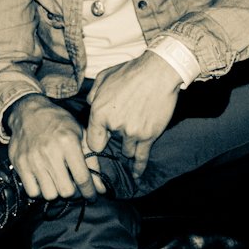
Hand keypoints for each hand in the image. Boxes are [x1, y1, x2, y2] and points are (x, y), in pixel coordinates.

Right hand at [6, 95, 97, 201]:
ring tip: (58, 181)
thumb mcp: (79, 134)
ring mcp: (32, 159)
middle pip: (66, 191)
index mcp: (68, 142)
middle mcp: (49, 152)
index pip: (82, 177)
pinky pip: (32, 192)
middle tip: (73, 185)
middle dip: (74, 192)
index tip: (92, 195)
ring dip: (56, 192)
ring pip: (50, 195)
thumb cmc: (58, 123)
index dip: (90, 191)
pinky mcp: (19, 164)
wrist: (28, 112)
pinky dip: (39, 191)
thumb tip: (101, 188)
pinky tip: (44, 180)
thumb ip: (92, 160)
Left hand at [85, 51, 181, 179]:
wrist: (158, 72)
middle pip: (112, 146)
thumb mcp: (103, 78)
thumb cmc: (130, 73)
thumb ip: (93, 95)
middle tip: (123, 126)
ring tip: (135, 129)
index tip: (101, 139)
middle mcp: (114, 126)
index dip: (97, 140)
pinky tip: (136, 177)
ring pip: (127, 151)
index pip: (93, 141)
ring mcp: (132, 133)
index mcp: (99, 112)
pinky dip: (139, 168)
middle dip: (115, 139)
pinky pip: (142, 157)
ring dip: (129, 144)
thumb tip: (90, 106)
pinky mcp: (149, 136)